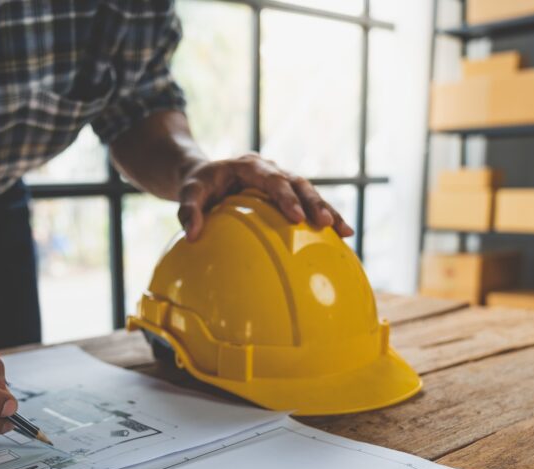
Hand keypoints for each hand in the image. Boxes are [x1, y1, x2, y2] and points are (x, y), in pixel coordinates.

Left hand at [177, 153, 354, 240]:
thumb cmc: (197, 185)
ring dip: (327, 210)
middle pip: (298, 183)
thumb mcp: (188, 193)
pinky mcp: (286, 194)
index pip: (271, 178)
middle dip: (314, 202)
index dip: (286, 196)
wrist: (204, 176)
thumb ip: (188, 211)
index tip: (296, 217)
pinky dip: (324, 218)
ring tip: (345, 232)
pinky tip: (341, 238)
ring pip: (309, 192)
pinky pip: (308, 204)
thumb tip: (192, 235)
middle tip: (326, 224)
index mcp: (249, 165)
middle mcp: (270, 170)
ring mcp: (281, 181)